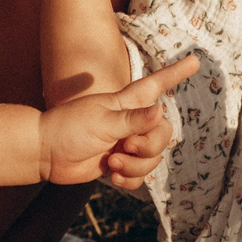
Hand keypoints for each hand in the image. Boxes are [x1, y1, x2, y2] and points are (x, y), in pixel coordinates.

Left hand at [38, 56, 199, 183]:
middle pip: (163, 134)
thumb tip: (162, 110)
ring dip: (135, 166)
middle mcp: (131, 122)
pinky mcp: (119, 164)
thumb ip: (133, 120)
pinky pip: (140, 176)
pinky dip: (129, 180)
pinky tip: (112, 177)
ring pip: (153, 159)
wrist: (45, 153)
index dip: (176, 74)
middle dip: (148, 147)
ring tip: (110, 162)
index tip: (196, 61)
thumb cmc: (69, 128)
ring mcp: (126, 144)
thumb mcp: (102, 121)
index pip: (157, 85)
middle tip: (124, 147)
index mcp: (127, 103)